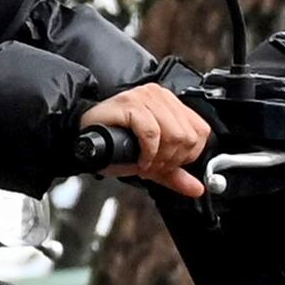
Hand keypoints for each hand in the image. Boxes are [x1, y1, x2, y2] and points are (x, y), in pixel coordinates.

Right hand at [81, 81, 210, 194]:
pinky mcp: (130, 104)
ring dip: (159, 158)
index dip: (188, 156)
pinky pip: (151, 134)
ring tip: (144, 163)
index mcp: (170, 103)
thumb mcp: (152, 161)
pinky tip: (139, 160)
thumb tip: (197, 188)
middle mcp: (160, 95)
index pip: (201, 132)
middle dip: (172, 160)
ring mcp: (144, 97)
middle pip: (188, 137)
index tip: (168, 165)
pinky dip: (147, 153)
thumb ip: (175, 173)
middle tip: (153, 166)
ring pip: (173, 135)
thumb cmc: (114, 145)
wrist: (84, 140)